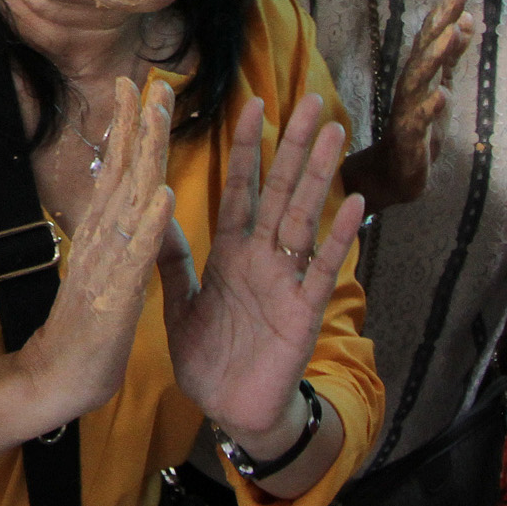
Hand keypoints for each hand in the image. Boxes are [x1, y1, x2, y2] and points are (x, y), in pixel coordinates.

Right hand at [13, 79, 178, 424]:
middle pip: (123, 170)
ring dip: (146, 155)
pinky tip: (163, 195)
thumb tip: (125, 195)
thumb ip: (114, 232)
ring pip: (130, 198)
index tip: (137, 84)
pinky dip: (151, 224)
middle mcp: (102, 235)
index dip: (129, 125)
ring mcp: (108, 261)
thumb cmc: (87, 326)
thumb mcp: (104, 268)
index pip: (118, 167)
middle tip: (148, 80)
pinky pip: (138, 254)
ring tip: (157, 117)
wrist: (59, 375)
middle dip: (137, 123)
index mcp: (102, 230)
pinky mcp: (117, 292)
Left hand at [160, 93, 363, 439]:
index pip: (241, 188)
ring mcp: (286, 280)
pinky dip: (337, 237)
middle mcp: (262, 257)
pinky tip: (353, 205)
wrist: (228, 408)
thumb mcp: (178, 300)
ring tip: (334, 133)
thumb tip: (153, 209)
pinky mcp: (302, 311)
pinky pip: (321, 269)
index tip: (252, 103)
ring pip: (305, 217)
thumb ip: (171, 258)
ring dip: (319, 176)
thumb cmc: (208, 355)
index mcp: (231, 251)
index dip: (246, 148)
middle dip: (295, 146)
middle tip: (313, 97)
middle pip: (281, 190)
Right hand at [353, 0, 473, 210]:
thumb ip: (449, 57)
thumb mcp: (439, 87)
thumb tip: (465, 20)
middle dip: (440, 23)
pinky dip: (429, 108)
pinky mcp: (409, 139)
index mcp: (419, 75)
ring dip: (434, 57)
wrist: (394, 174)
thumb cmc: (418, 130)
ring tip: (450, 35)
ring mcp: (407, 112)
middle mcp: (409, 88)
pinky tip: (442, 95)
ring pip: (419, 80)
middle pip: (424, 50)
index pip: (431, 38)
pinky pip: (418, 122)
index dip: (445, 12)